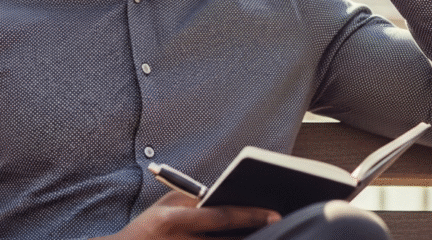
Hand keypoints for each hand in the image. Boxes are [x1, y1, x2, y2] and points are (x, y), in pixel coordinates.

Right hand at [95, 191, 279, 239]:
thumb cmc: (149, 226)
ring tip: (269, 238)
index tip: (275, 214)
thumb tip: (229, 196)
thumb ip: (197, 200)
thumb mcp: (168, 206)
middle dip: (256, 236)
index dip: (250, 215)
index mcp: (174, 221)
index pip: (221, 216)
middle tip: (281, 229)